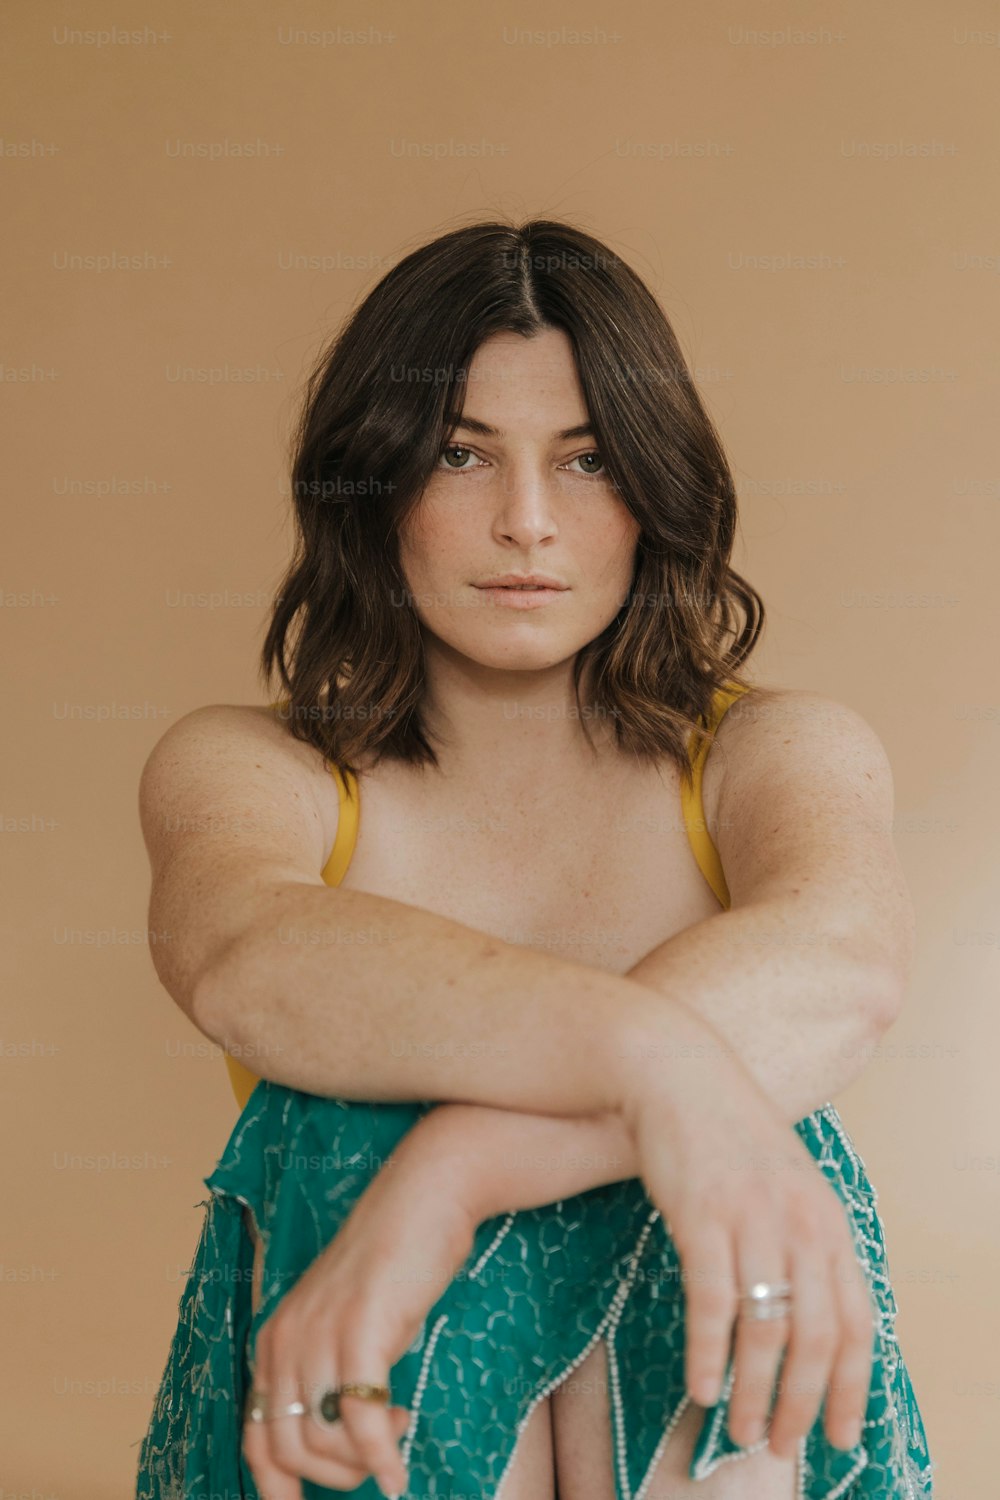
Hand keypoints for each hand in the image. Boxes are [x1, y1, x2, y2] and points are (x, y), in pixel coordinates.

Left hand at [242, 1132, 476, 1498]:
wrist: (423, 1198)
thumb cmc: (394, 1263)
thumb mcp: (344, 1322)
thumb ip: (326, 1372)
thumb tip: (335, 1442)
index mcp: (275, 1340)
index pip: (256, 1439)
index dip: (278, 1487)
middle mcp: (286, 1340)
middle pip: (289, 1451)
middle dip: (334, 1476)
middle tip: (374, 1459)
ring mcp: (320, 1335)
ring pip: (322, 1443)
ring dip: (362, 1461)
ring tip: (396, 1427)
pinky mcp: (360, 1330)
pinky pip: (361, 1422)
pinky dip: (381, 1459)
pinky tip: (399, 1471)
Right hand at [622, 1052, 875, 1461]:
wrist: (679, 1072)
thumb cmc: (728, 1137)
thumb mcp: (788, 1187)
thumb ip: (806, 1246)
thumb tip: (809, 1325)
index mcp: (830, 1221)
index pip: (858, 1322)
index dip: (854, 1388)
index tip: (840, 1436)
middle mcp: (802, 1223)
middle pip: (817, 1337)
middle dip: (800, 1403)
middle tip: (777, 1445)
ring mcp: (753, 1217)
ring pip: (766, 1328)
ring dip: (752, 1391)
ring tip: (737, 1429)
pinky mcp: (703, 1214)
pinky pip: (712, 1301)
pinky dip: (709, 1353)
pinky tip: (701, 1387)